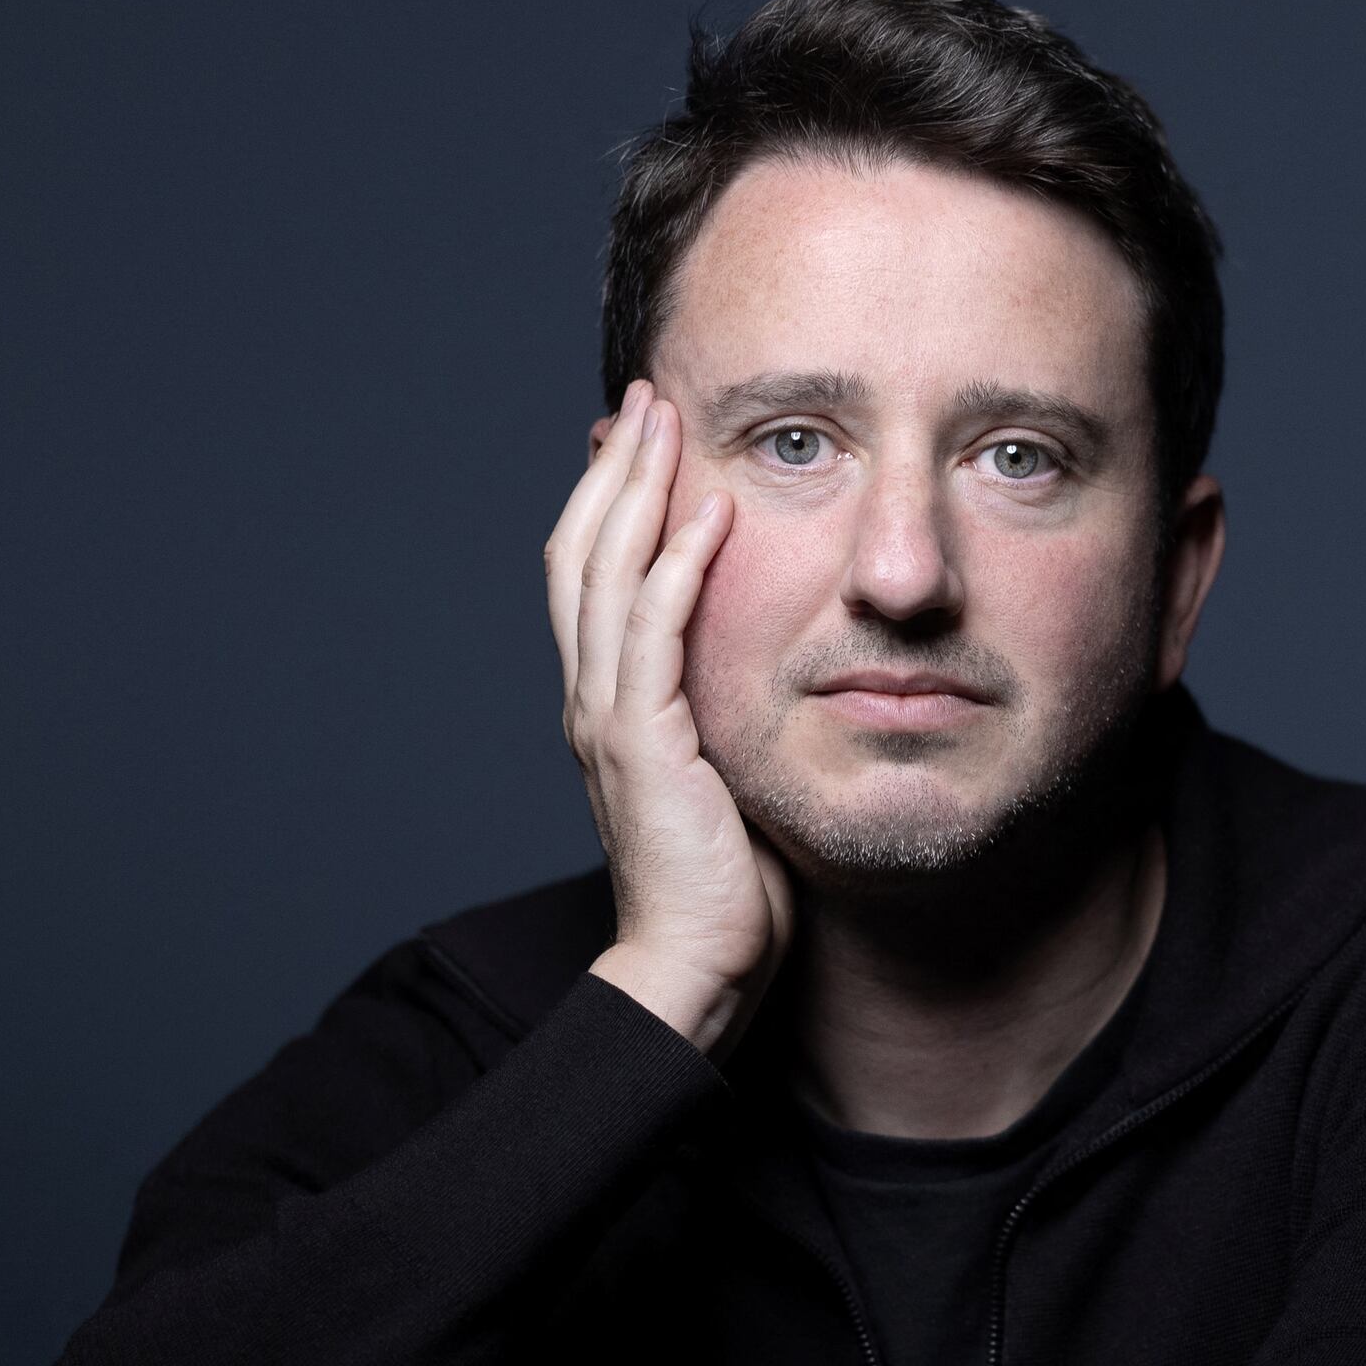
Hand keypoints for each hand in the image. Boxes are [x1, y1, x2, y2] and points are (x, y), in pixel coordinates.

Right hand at [547, 380, 790, 1049]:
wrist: (698, 970)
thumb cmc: (730, 892)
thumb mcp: (732, 779)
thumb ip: (731, 718)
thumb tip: (783, 674)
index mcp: (609, 706)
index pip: (592, 576)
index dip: (610, 500)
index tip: (644, 436)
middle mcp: (593, 700)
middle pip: (582, 552)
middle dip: (616, 468)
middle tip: (648, 396)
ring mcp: (609, 719)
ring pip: (605, 574)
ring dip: (638, 489)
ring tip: (668, 420)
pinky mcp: (641, 744)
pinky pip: (655, 633)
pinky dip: (677, 565)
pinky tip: (711, 511)